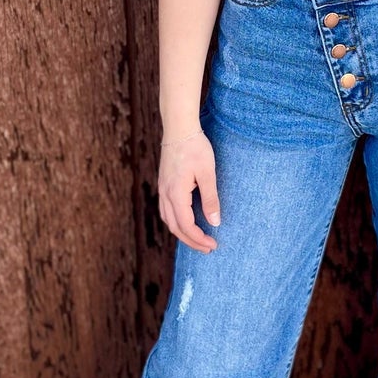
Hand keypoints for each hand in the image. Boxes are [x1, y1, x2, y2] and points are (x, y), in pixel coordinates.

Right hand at [158, 128, 220, 252]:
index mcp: (176, 194)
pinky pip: (166, 210)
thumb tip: (215, 222)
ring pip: (169, 220)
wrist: (179, 129)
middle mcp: (165, 194)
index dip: (199, 238)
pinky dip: (176, 222)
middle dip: (191, 241)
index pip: (186, 226)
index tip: (213, 244)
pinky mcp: (164, 185)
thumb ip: (210, 199)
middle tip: (208, 248)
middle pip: (175, 227)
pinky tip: (186, 222)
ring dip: (183, 233)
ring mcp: (162, 190)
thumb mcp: (208, 173)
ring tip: (198, 239)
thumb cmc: (195, 148)